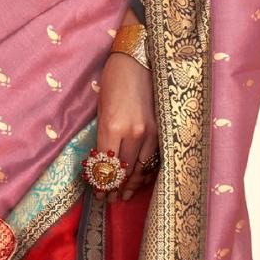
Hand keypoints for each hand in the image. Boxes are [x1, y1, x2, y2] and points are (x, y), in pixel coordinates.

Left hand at [93, 52, 158, 203]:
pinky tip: (141, 179)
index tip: (97, 194)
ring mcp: (151, 132)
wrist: (140, 59)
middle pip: (123, 172)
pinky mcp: (162, 129)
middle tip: (108, 200)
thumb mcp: (101, 108)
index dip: (101, 184)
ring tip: (124, 195)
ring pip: (141, 169)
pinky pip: (155, 159)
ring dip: (132, 184)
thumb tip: (103, 161)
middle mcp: (133, 133)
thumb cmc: (114, 80)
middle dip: (114, 189)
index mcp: (112, 126)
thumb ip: (103, 136)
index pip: (106, 166)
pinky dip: (147, 171)